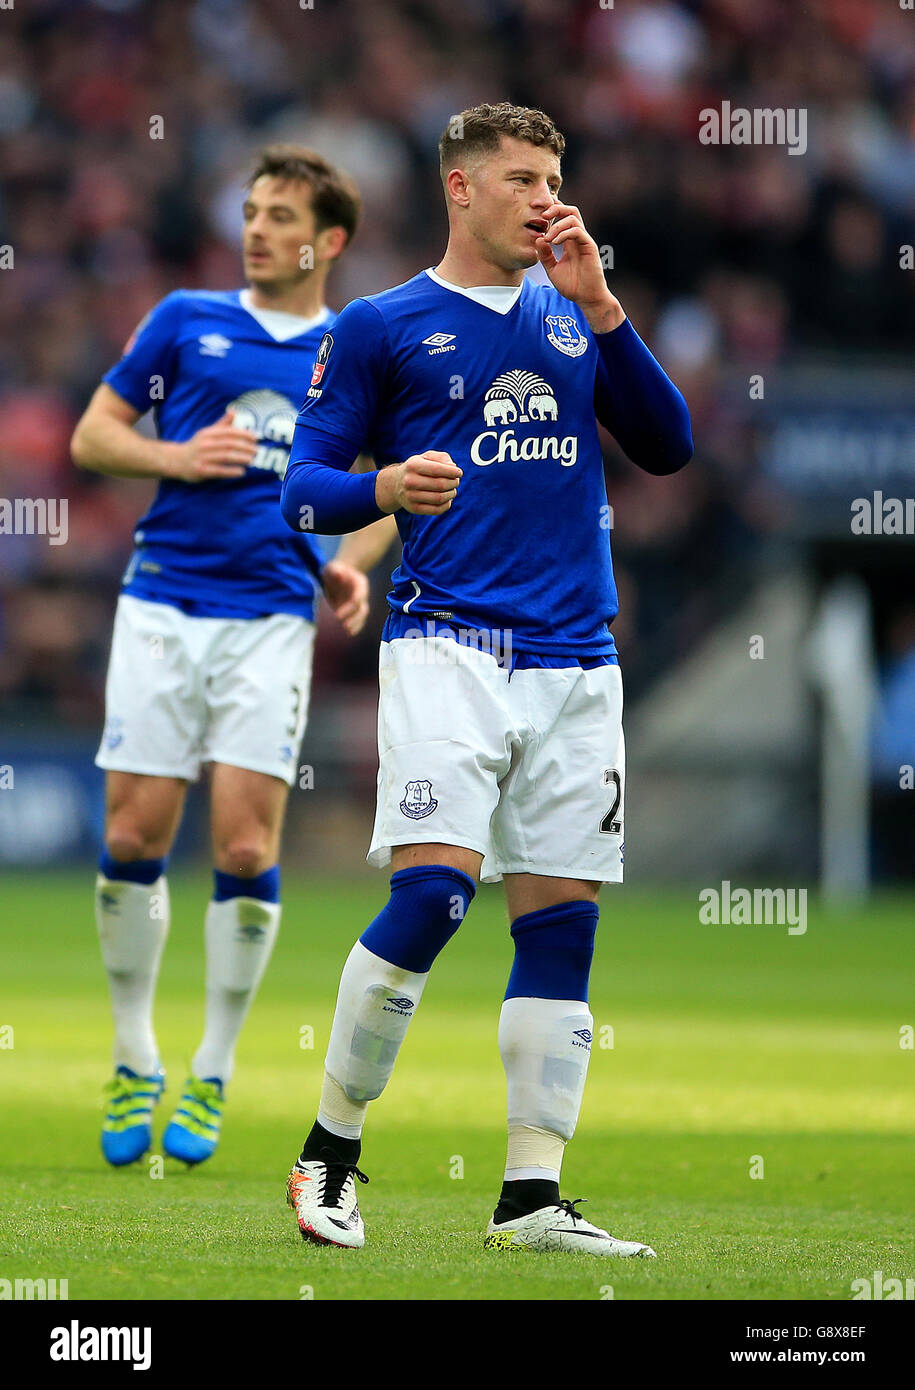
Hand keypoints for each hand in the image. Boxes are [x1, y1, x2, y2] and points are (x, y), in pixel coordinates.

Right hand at [166, 409, 257, 481]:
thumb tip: (235, 411)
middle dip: (245, 447)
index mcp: (208, 433)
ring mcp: (202, 457)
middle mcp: (205, 444)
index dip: (243, 434)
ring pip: (225, 456)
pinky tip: (241, 472)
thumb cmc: (197, 446)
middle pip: (228, 444)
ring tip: (252, 460)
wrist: (176, 460)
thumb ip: (222, 424)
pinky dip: (231, 471)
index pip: (228, 432)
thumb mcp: (207, 433)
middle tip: (257, 450)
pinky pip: (218, 471)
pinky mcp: (201, 470)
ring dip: (240, 458)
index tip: (255, 438)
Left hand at [322, 559, 369, 635]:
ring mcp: (359, 601)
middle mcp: (361, 593)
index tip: (336, 615)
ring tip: (348, 632)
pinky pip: (359, 618)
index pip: (358, 596)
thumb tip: (339, 574)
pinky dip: (356, 626)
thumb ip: (336, 571)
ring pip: (362, 614)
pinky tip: (350, 633)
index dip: (349, 607)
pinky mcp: (354, 608)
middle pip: (362, 608)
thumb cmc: (335, 570)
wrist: (340, 573)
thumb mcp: (333, 568)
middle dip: (354, 618)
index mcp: (359, 583)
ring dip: (357, 624)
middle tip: (344, 626)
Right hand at [375, 451, 461, 515]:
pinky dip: (447, 505)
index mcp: (413, 465)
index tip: (459, 472)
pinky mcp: (414, 509)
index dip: (452, 471)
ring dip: (451, 494)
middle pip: (440, 485)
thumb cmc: (417, 469)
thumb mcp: (426, 457)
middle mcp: (409, 481)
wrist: (396, 484)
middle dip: (454, 483)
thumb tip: (453, 467)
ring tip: (452, 490)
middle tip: (456, 481)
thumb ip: (442, 458)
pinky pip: (436, 510)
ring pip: (440, 498)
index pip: (437, 469)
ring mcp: (410, 496)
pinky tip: (448, 499)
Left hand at [535, 202, 624, 332]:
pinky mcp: (590, 246)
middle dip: (555, 208)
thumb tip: (538, 239)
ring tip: (548, 239)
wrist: (587, 298)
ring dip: (557, 225)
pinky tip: (555, 243)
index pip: (562, 217)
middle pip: (570, 210)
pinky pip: (577, 231)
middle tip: (542, 215)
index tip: (536, 210)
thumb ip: (545, 255)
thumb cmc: (572, 286)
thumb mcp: (552, 270)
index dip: (550, 209)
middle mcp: (577, 237)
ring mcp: (584, 240)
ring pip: (573, 217)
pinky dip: (564, 233)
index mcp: (569, 240)